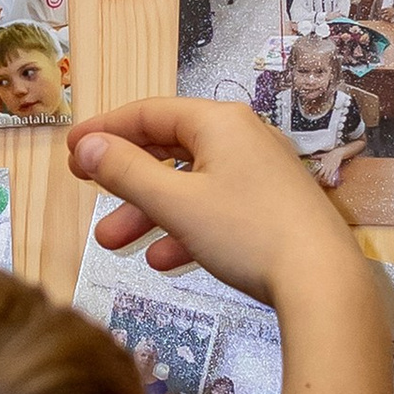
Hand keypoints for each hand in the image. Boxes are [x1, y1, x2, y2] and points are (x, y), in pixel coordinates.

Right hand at [72, 98, 390, 393]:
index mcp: (218, 123)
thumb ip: (126, 172)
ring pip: (191, 184)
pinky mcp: (273, 208)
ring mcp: (261, 173)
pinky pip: (217, 208)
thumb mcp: (176, 203)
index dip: (105, 130)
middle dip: (125, 179)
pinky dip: (186, 228)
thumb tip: (87, 146)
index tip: (71, 150)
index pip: (149, 112)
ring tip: (113, 242)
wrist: (322, 281)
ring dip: (150, 211)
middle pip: (169, 148)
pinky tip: (164, 260)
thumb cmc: (245, 232)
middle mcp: (242, 138)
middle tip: (87, 193)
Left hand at [315, 156, 346, 191]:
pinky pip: (331, 175)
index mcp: (322, 163)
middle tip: (318, 183)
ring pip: (326, 176)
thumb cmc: (330, 154)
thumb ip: (317, 156)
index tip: (314, 179)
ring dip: (324, 180)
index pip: (317, 170)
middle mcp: (325, 166)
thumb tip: (311, 156)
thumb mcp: (323, 155)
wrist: (338, 153)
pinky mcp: (334, 169)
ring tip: (324, 184)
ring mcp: (329, 168)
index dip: (315, 175)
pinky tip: (329, 183)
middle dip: (319, 179)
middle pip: (320, 174)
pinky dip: (330, 179)